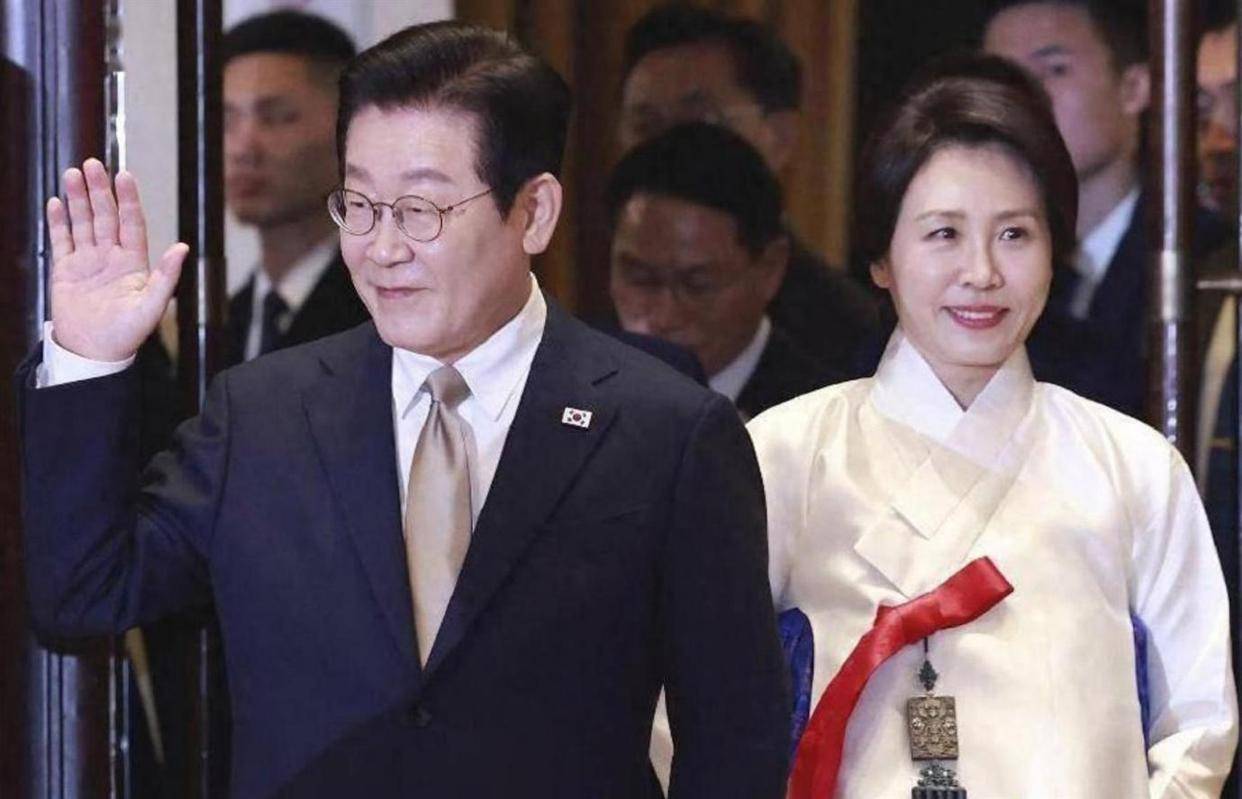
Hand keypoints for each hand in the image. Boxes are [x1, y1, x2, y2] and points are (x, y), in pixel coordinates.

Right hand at [46, 158, 187, 360]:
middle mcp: (112, 256)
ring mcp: (88, 261)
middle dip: (99, 190)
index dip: (128, 199)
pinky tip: (56, 203)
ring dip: (78, 199)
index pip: (132, 223)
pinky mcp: (66, 269)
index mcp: (134, 262)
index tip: (124, 175)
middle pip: (106, 216)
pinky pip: (62, 240)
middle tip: (92, 164)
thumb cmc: (127, 334)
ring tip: (73, 174)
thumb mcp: (151, 306)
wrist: (93, 353)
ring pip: (83, 222)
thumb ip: (166, 276)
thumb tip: (182, 248)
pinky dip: (58, 222)